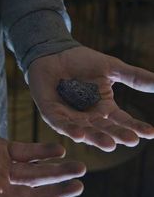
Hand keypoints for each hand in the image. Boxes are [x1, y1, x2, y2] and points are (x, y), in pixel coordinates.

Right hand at [0, 107, 84, 196]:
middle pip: (30, 191)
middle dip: (55, 189)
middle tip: (79, 185)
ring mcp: (0, 165)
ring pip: (33, 171)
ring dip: (55, 169)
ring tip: (79, 166)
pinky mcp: (1, 148)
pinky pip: (26, 152)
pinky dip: (42, 151)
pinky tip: (59, 148)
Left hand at [28, 46, 153, 151]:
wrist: (56, 53)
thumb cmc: (81, 61)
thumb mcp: (111, 68)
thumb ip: (134, 77)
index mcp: (103, 108)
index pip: (122, 121)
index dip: (135, 126)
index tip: (151, 132)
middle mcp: (88, 116)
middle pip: (104, 129)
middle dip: (117, 134)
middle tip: (131, 140)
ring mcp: (70, 117)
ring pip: (85, 131)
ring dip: (96, 138)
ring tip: (110, 144)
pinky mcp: (52, 114)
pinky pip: (61, 124)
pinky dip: (70, 130)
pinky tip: (80, 135)